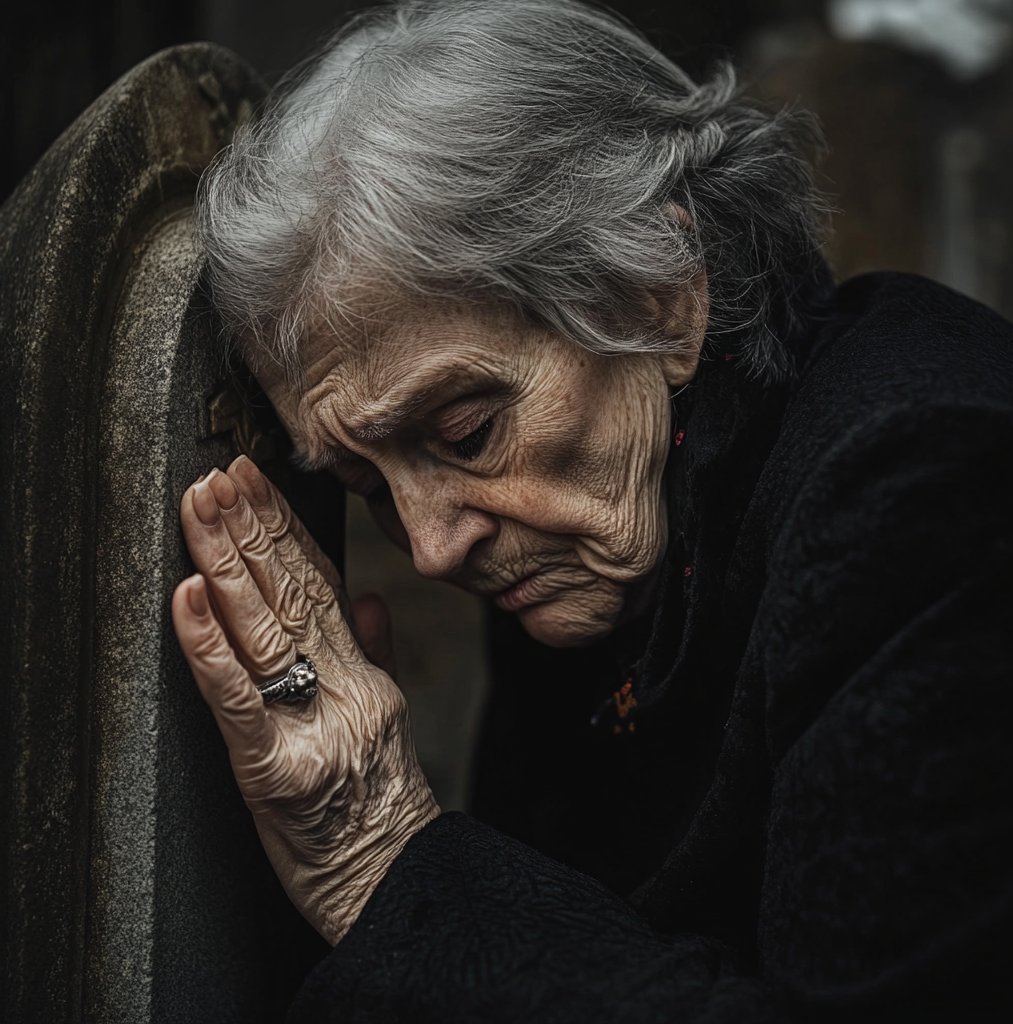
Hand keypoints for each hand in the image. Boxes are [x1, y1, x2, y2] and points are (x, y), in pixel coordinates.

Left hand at [171, 455, 439, 943]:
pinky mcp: (273, 773)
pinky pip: (237, 701)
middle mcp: (343, 690)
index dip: (286, 529)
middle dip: (251, 528)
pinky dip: (209, 645)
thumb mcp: (389, 722)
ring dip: (228, 562)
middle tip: (219, 474)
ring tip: (202, 507)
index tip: (256, 481)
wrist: (394, 884)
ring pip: (265, 631)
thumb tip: (369, 596)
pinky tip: (189, 596)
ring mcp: (310, 727)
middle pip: (292, 595)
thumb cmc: (382, 811)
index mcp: (365, 676)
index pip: (322, 585)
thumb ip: (377, 653)